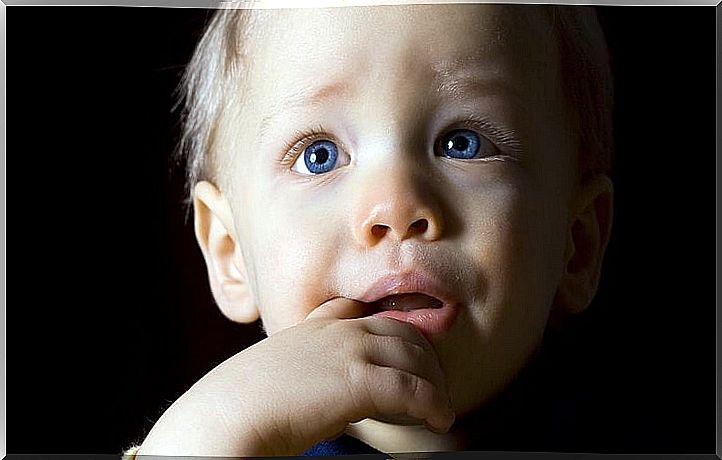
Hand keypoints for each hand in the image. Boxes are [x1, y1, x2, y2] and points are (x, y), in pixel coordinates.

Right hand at [137, 297, 453, 455]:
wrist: (222, 418)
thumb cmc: (237, 408)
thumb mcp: (274, 381)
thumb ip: (306, 380)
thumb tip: (331, 406)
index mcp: (310, 327)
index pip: (362, 313)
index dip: (391, 328)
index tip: (407, 350)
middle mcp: (333, 331)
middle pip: (399, 331)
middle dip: (424, 357)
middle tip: (434, 385)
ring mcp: (347, 351)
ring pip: (413, 356)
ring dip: (434, 382)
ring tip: (441, 408)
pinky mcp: (357, 380)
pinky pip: (411, 388)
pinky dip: (433, 403)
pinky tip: (440, 419)